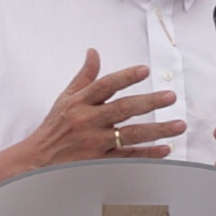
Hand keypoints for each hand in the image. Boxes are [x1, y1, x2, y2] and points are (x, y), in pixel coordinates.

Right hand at [0, 50, 177, 195]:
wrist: (37, 161)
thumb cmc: (54, 128)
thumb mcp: (65, 98)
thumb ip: (84, 76)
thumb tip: (93, 52)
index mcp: (80, 102)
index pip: (105, 86)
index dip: (125, 77)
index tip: (144, 70)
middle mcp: (88, 121)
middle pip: (122, 109)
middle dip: (149, 103)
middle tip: (171, 96)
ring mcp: (95, 143)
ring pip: (130, 135)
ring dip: (157, 130)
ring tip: (178, 125)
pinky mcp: (100, 162)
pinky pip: (128, 157)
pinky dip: (147, 154)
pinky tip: (165, 149)